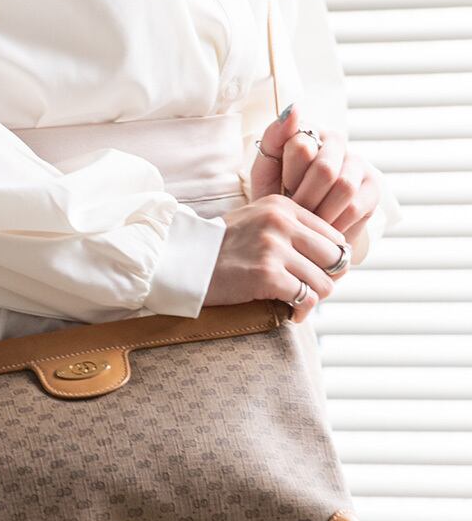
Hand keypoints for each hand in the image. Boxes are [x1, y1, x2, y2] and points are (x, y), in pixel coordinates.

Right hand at [202, 194, 348, 323]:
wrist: (183, 264)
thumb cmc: (220, 249)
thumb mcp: (256, 221)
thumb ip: (291, 229)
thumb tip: (337, 255)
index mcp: (282, 207)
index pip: (335, 236)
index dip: (332, 261)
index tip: (316, 274)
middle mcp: (280, 223)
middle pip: (336, 259)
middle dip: (327, 280)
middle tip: (310, 291)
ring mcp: (273, 248)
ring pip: (324, 283)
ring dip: (313, 298)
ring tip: (297, 303)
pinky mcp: (266, 275)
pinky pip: (305, 299)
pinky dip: (301, 312)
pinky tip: (290, 314)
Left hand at [252, 102, 382, 254]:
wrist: (297, 227)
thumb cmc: (278, 194)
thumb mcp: (265, 170)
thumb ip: (274, 138)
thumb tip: (295, 109)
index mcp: (307, 131)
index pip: (301, 146)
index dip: (289, 176)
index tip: (283, 190)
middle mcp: (336, 142)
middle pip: (325, 169)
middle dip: (304, 198)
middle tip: (295, 212)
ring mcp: (358, 164)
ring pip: (343, 188)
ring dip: (320, 211)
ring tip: (307, 221)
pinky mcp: (373, 188)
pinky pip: (356, 207)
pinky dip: (335, 222)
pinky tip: (323, 227)